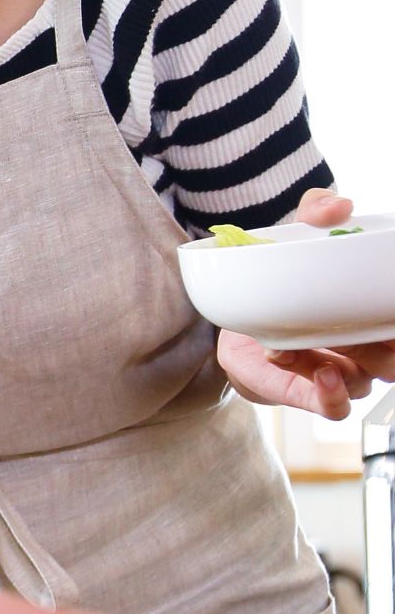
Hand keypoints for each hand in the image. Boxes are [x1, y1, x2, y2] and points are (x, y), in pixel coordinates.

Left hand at [216, 188, 394, 419]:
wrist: (234, 310)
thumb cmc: (283, 273)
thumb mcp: (298, 233)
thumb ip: (316, 211)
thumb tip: (341, 205)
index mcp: (374, 312)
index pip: (393, 321)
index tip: (391, 309)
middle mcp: (366, 346)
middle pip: (394, 360)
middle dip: (388, 347)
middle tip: (373, 329)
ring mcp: (341, 371)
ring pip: (366, 380)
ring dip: (350, 363)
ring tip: (323, 345)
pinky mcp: (310, 392)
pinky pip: (336, 408)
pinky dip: (335, 394)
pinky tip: (325, 371)